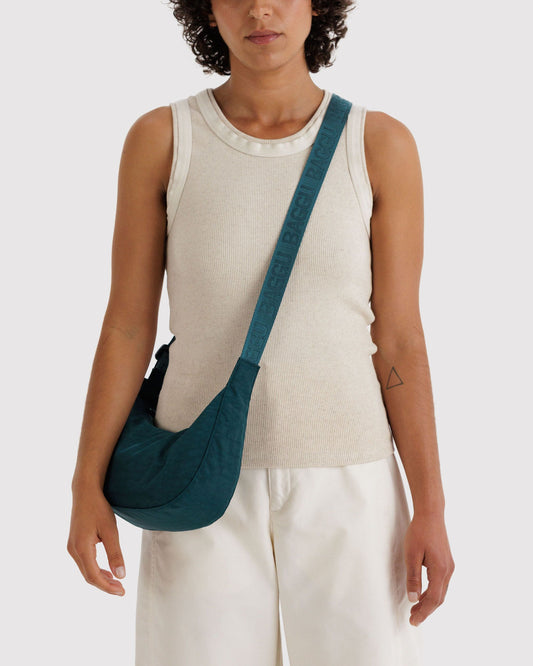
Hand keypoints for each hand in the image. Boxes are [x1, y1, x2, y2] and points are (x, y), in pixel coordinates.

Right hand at [67, 483, 126, 595]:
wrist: (85, 492)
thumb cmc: (99, 509)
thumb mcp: (111, 531)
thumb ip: (115, 554)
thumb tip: (121, 575)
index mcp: (81, 548)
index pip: (93, 576)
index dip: (107, 587)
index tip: (122, 592)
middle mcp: (73, 550)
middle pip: (88, 576)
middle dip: (105, 585)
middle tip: (121, 590)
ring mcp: (72, 547)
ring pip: (86, 570)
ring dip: (100, 578)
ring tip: (116, 582)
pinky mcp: (74, 543)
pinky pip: (85, 562)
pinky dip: (96, 569)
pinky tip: (107, 571)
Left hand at [404, 510, 454, 625]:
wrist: (431, 514)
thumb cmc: (419, 532)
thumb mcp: (411, 554)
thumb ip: (413, 578)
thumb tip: (413, 599)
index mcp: (440, 570)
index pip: (434, 599)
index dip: (424, 612)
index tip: (413, 621)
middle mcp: (448, 570)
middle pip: (439, 598)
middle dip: (426, 610)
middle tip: (413, 618)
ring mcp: (449, 566)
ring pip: (441, 591)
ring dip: (429, 601)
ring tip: (416, 608)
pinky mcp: (447, 561)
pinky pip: (441, 583)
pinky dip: (432, 592)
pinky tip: (423, 593)